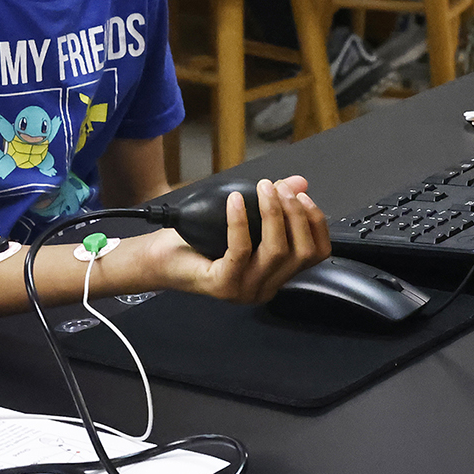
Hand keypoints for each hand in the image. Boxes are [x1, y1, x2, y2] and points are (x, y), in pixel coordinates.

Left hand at [144, 175, 329, 304]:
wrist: (157, 259)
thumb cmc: (197, 240)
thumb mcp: (241, 218)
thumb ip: (271, 204)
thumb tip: (299, 182)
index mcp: (275, 275)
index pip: (315, 256)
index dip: (316, 224)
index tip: (304, 197)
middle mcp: (265, 287)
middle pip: (301, 253)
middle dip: (296, 215)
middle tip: (280, 188)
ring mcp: (245, 290)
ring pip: (276, 251)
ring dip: (273, 214)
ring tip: (264, 188)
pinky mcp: (223, 285)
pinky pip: (241, 250)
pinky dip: (241, 221)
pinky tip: (235, 201)